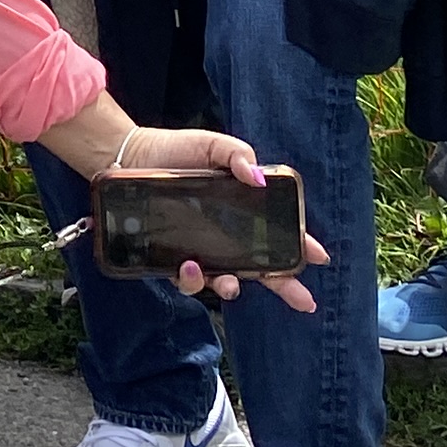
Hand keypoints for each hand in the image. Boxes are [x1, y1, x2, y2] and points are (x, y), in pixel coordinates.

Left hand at [104, 128, 328, 313]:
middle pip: (262, 268)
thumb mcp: (211, 145)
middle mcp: (224, 235)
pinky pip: (189, 280)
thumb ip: (237, 155)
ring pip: (226, 281)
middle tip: (304, 300)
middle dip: (285, 286)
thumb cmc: (174, 150)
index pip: (278, 233)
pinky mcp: (172, 258)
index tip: (319, 257)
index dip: (300, 247)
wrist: (127, 156)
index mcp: (241, 211)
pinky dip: (193, 279)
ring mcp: (200, 249)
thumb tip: (260, 178)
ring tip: (233, 284)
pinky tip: (190, 266)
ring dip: (234, 287)